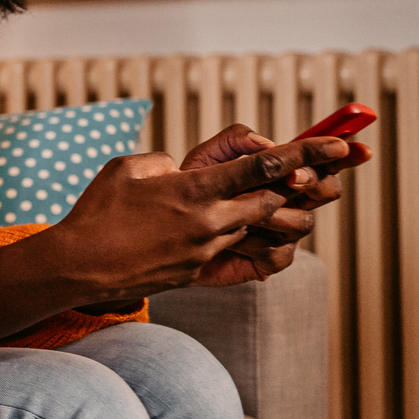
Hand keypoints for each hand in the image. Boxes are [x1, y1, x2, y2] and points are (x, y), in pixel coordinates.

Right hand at [44, 133, 354, 300]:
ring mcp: (207, 252)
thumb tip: (182, 170)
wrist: (78, 267)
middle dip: (294, 188)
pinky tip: (224, 232)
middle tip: (315, 176)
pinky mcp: (198, 274)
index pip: (264, 167)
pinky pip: (235, 254)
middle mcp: (210, 223)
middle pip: (274, 203)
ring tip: (258, 203)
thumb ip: (166, 162)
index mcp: (195, 191)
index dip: (307, 153)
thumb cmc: (97, 212)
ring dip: (265, 214)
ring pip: (257, 230)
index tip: (340, 144)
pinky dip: (238, 238)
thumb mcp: (128, 168)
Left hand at [177, 124, 370, 284]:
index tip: (359, 147)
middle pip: (326, 191)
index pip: (322, 162)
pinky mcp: (270, 260)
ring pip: (302, 222)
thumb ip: (235, 141)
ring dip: (271, 215)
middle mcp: (290, 202)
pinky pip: (278, 252)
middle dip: (313, 182)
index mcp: (281, 174)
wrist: (164, 234)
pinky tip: (229, 241)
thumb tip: (269, 145)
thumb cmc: (188, 192)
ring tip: (236, 213)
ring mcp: (283, 232)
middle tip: (291, 177)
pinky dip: (252, 244)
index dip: (344, 154)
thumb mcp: (205, 158)